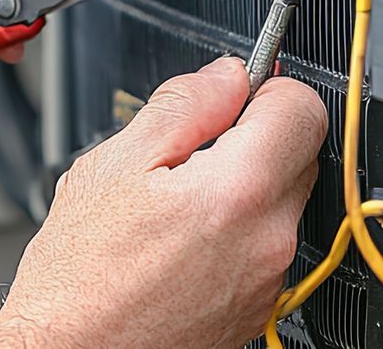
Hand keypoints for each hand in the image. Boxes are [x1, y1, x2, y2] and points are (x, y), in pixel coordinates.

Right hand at [0, 57, 325, 348]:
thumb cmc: (80, 276)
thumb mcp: (113, 164)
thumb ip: (182, 107)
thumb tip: (226, 75)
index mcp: (238, 193)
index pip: (302, 107)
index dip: (266, 86)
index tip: (237, 90)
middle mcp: (269, 240)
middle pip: (297, 153)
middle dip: (252, 136)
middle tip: (188, 148)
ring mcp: (268, 280)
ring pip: (279, 201)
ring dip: (241, 186)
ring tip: (174, 200)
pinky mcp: (258, 307)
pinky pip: (264, 246)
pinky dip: (234, 231)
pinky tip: (180, 239)